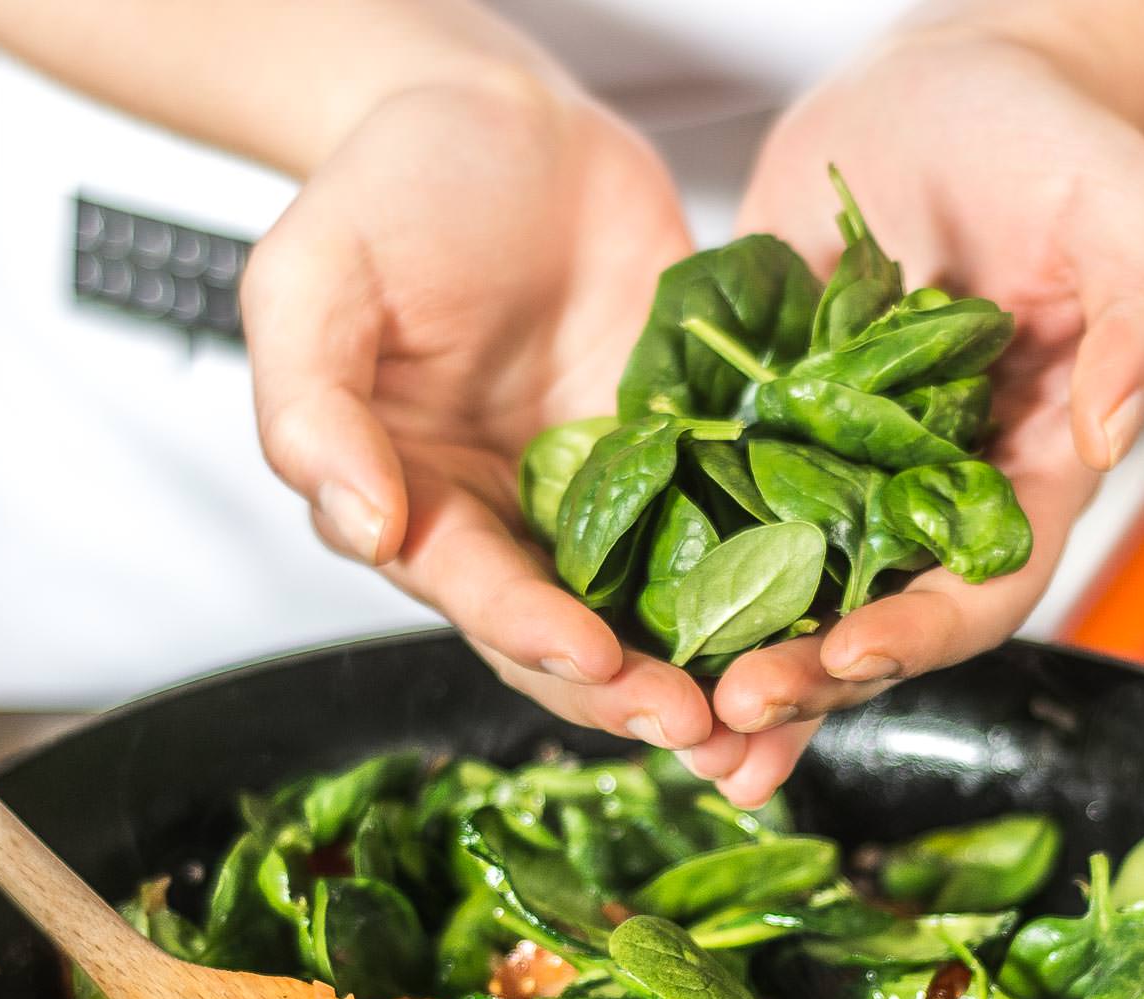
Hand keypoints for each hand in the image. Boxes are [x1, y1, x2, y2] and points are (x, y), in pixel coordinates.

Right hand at [243, 72, 719, 753]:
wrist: (506, 123)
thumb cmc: (390, 193)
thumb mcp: (311, 285)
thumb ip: (312, 410)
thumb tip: (363, 527)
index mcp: (422, 510)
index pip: (478, 596)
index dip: (534, 635)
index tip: (596, 659)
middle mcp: (519, 527)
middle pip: (578, 640)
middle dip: (639, 693)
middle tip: (709, 730)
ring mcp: (616, 500)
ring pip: (668, 612)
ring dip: (719, 671)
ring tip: (779, 711)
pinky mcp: (694, 459)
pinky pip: (743, 528)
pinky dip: (781, 585)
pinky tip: (832, 622)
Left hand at [705, 26, 1143, 804]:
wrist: (934, 88)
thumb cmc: (1044, 142)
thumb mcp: (1123, 206)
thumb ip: (1140, 316)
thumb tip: (1111, 426)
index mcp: (1026, 471)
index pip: (983, 585)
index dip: (922, 632)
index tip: (855, 653)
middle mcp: (925, 492)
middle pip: (873, 617)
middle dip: (808, 674)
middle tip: (732, 707)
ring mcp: (833, 467)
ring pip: (783, 589)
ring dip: (730, 656)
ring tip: (667, 710)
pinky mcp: (755, 427)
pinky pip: (709, 507)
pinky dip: (667, 564)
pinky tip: (608, 609)